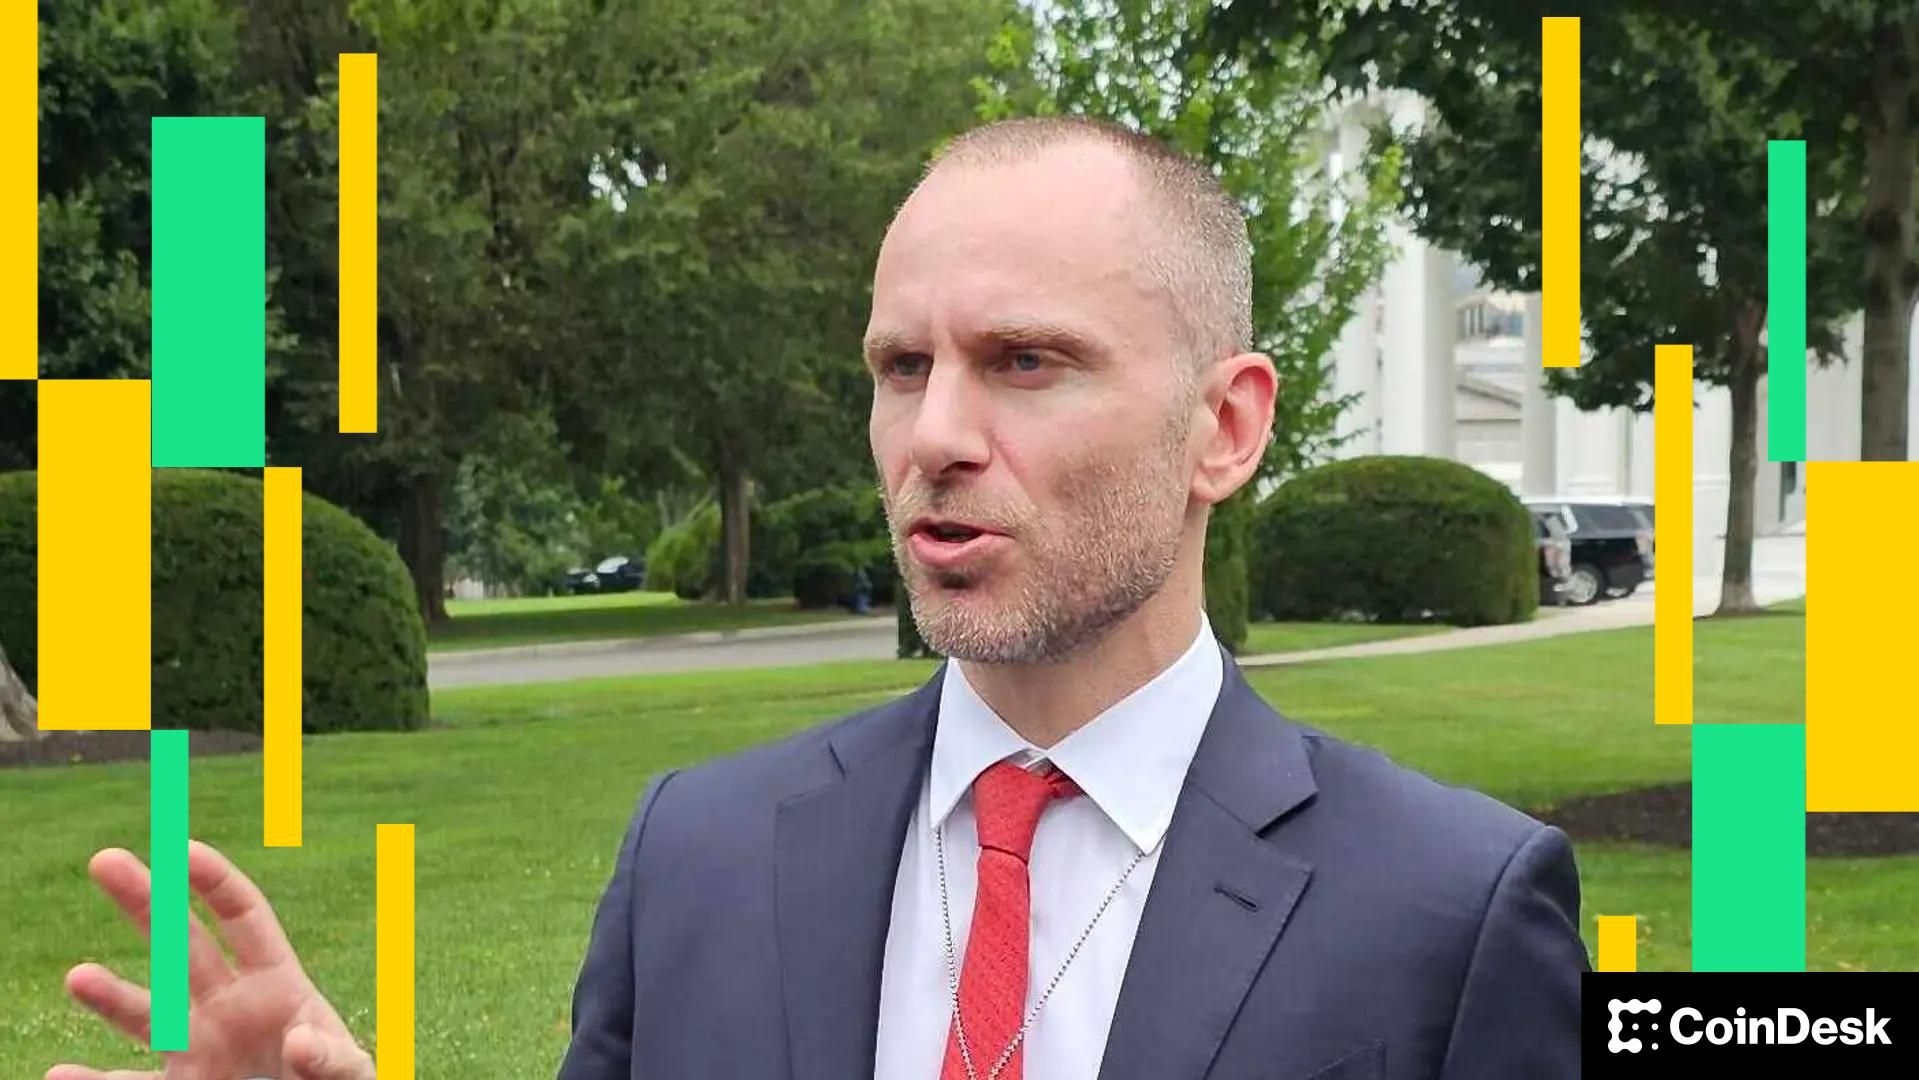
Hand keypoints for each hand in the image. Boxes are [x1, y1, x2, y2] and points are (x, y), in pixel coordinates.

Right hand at [47, 840, 373, 1079]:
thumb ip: (332, 1057)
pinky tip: (59, 1074)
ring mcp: (198, 1047)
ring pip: (147, 1013)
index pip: (243, 916)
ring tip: (76, 976)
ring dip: (110, 995)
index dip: (215, 881)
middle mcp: (228, 1006)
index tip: (183, 849)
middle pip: (181, 943)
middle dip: (147, 901)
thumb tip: (301, 1042)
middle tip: (105, 859)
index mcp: (277, 983)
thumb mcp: (349, 1072)